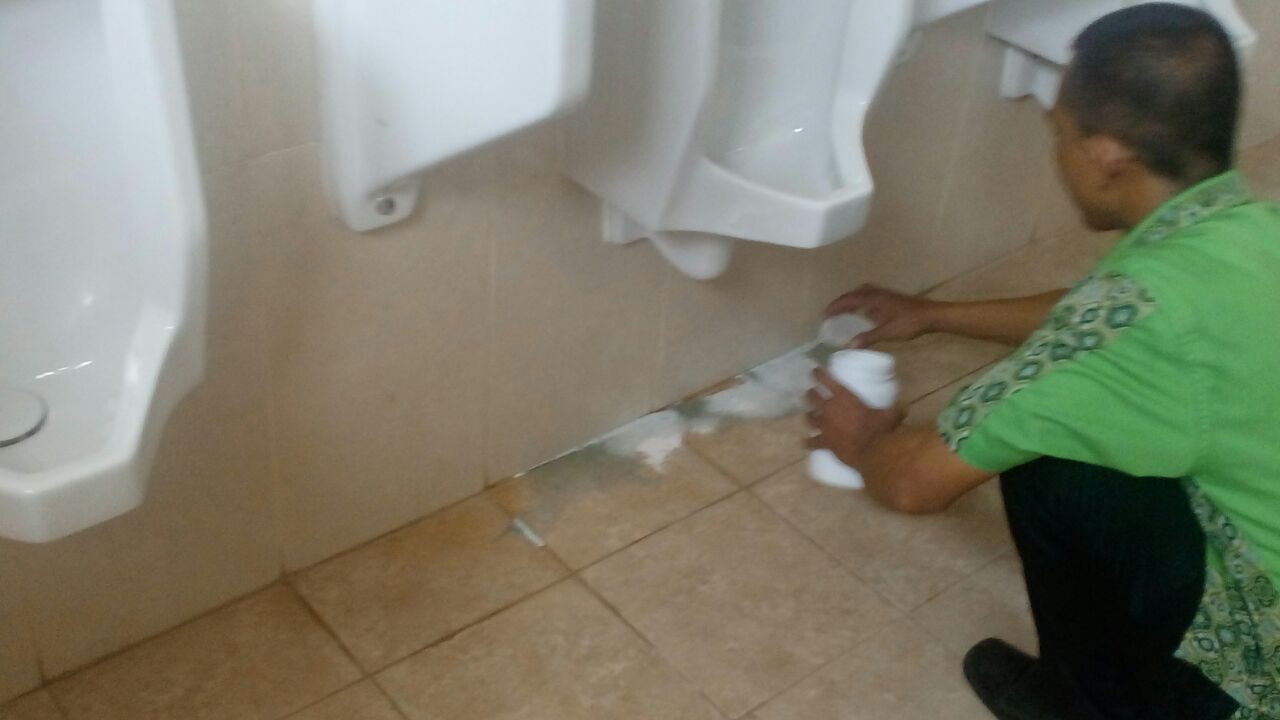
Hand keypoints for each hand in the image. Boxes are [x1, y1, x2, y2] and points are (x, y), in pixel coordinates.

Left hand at [806, 368, 904, 467]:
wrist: (873, 453)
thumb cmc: (881, 429)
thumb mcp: (891, 414)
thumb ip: (896, 409)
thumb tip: (903, 407)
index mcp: (844, 397)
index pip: (826, 380)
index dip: (819, 374)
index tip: (814, 371)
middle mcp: (830, 409)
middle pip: (813, 398)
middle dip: (811, 394)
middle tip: (812, 393)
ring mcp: (825, 427)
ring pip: (810, 418)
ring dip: (809, 416)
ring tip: (809, 415)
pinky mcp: (825, 443)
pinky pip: (812, 442)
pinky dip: (808, 442)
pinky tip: (804, 443)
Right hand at [824, 285, 940, 347]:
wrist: (931, 315)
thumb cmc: (909, 322)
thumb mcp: (887, 332)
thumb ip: (868, 338)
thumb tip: (849, 346)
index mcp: (873, 298)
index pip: (849, 299)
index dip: (836, 306)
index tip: (825, 314)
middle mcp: (877, 293)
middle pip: (854, 293)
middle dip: (842, 302)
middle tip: (832, 312)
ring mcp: (885, 295)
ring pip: (863, 293)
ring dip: (852, 300)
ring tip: (845, 311)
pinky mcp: (891, 299)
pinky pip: (870, 297)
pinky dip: (862, 302)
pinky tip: (865, 313)